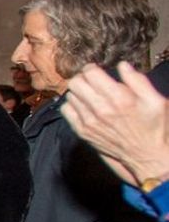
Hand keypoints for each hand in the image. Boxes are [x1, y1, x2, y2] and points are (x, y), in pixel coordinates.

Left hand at [62, 62, 168, 185]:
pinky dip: (72, 105)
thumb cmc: (154, 128)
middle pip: (75, 82)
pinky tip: (84, 106)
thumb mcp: (155, 100)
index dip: (92, 68)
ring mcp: (89, 122)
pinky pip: (66, 111)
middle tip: (92, 81)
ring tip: (90, 94)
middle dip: (83, 78)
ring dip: (78, 91)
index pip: (90, 73)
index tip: (97, 70)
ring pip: (70, 95)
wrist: (147, 156)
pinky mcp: (83, 132)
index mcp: (119, 98)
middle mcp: (100, 109)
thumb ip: (138, 80)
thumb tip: (122, 66)